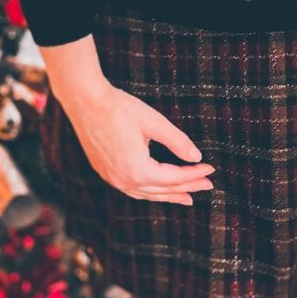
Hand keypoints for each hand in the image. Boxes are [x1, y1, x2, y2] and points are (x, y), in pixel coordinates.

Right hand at [67, 82, 215, 203]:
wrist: (84, 101)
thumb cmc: (119, 108)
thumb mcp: (154, 122)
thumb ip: (177, 141)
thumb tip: (196, 157)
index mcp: (137, 170)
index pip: (174, 178)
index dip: (195, 174)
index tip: (211, 170)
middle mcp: (124, 181)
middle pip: (162, 190)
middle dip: (187, 188)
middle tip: (207, 185)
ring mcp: (111, 178)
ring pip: (146, 194)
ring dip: (168, 195)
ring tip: (186, 196)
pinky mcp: (104, 171)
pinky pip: (132, 189)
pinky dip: (149, 190)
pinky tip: (155, 187)